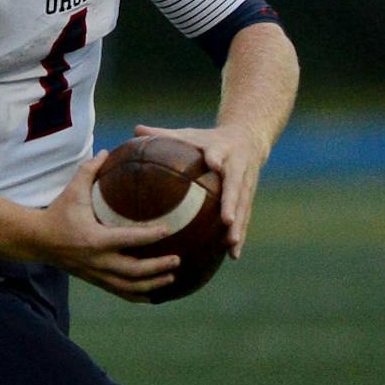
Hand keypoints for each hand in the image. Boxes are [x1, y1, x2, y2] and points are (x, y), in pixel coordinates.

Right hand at [30, 153, 177, 301]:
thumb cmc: (57, 212)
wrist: (37, 240)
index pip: (126, 240)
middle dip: (156, 267)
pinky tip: (154, 295)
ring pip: (128, 286)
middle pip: (132, 271)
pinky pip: (119, 292)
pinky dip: (138, 295)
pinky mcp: (94, 280)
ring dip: (152, 284)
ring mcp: (95, 273)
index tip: (168, 230)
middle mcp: (96, 260)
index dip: (149, 236)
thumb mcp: (72, 190)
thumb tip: (107, 151)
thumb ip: (89, 170)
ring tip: (172, 277)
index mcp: (93, 239)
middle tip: (177, 259)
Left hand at [133, 121, 268, 258]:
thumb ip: (164, 134)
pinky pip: (245, 218)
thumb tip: (135, 129)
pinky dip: (240, 235)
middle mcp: (238, 168)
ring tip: (231, 245)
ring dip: (239, 227)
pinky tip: (233, 255)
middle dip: (233, 204)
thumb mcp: (190, 134)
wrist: (248, 138)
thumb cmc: (209, 139)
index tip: (214, 162)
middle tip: (227, 221)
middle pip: (237, 188)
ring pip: (245, 207)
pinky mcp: (249, 197)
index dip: (217, 157)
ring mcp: (247, 185)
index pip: (219, 152)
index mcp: (223, 150)